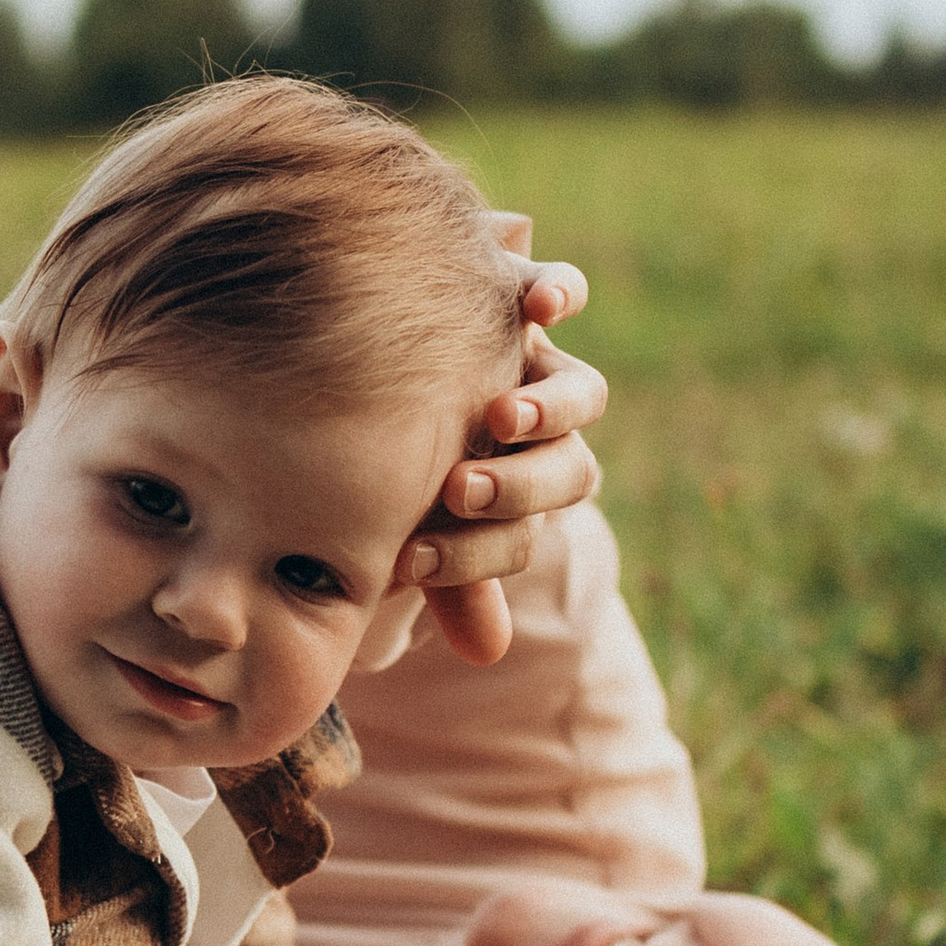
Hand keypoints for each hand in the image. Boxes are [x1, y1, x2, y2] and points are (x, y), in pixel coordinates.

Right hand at [399, 216, 608, 666]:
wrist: (363, 344)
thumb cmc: (384, 442)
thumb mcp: (405, 510)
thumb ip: (450, 572)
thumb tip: (489, 655)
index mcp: (518, 490)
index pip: (526, 535)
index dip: (478, 553)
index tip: (413, 558)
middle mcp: (539, 430)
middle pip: (569, 469)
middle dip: (518, 488)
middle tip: (461, 491)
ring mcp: (539, 362)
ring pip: (582, 393)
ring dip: (548, 408)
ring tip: (502, 415)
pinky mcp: (520, 293)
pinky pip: (561, 290)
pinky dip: (562, 294)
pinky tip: (544, 307)